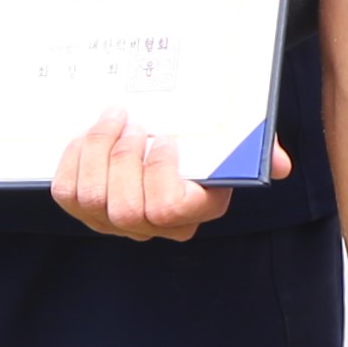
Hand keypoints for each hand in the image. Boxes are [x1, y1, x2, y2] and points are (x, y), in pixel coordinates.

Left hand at [49, 118, 282, 239]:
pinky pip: (67, 193)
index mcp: (193, 211)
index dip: (159, 174)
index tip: (165, 139)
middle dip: (123, 160)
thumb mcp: (235, 140)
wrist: (165, 134)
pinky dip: (73, 160)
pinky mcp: (84, 209)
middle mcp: (153, 227)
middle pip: (126, 209)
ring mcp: (114, 222)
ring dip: (97, 152)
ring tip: (112, 119)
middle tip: (134, 123)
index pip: (168, 210)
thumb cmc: (204, 140)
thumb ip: (258, 148)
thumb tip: (281, 165)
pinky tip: (88, 134)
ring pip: (91, 199)